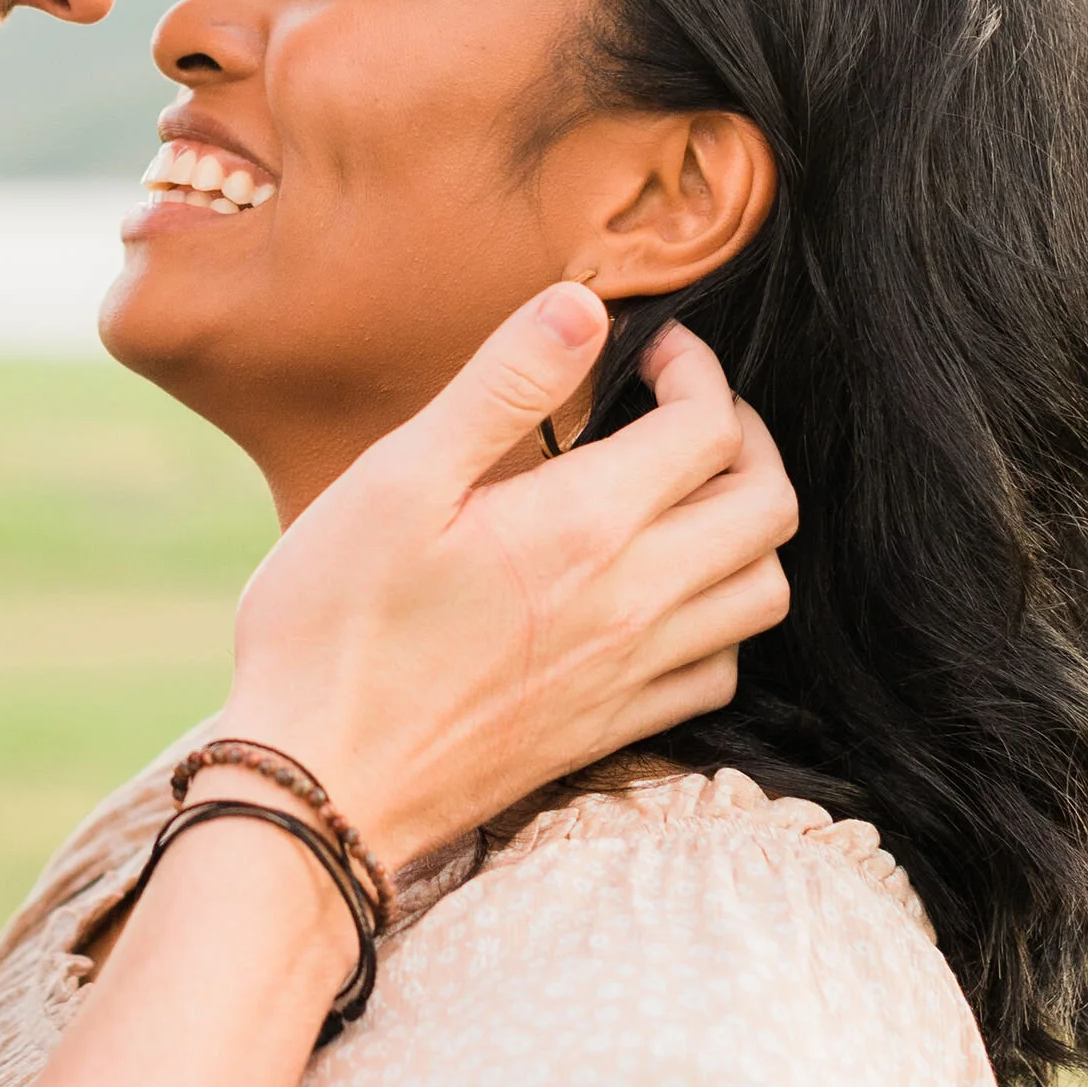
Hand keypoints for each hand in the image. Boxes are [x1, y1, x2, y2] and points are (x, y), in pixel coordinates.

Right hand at [220, 285, 794, 879]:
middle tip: (681, 410)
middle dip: (744, 437)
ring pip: (764, 591)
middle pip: (767, 506)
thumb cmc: (335, 624)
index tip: (648, 351)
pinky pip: (723, 669)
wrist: (320, 780)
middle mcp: (635, 600)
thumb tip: (582, 306)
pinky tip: (663, 594)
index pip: (709, 427)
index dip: (695, 369)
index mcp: (586, 525)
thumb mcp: (397, 478)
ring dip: (746, 529)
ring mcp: (633, 674)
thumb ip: (501, 385)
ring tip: (687, 496)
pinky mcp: (614, 728)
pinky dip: (720, 618)